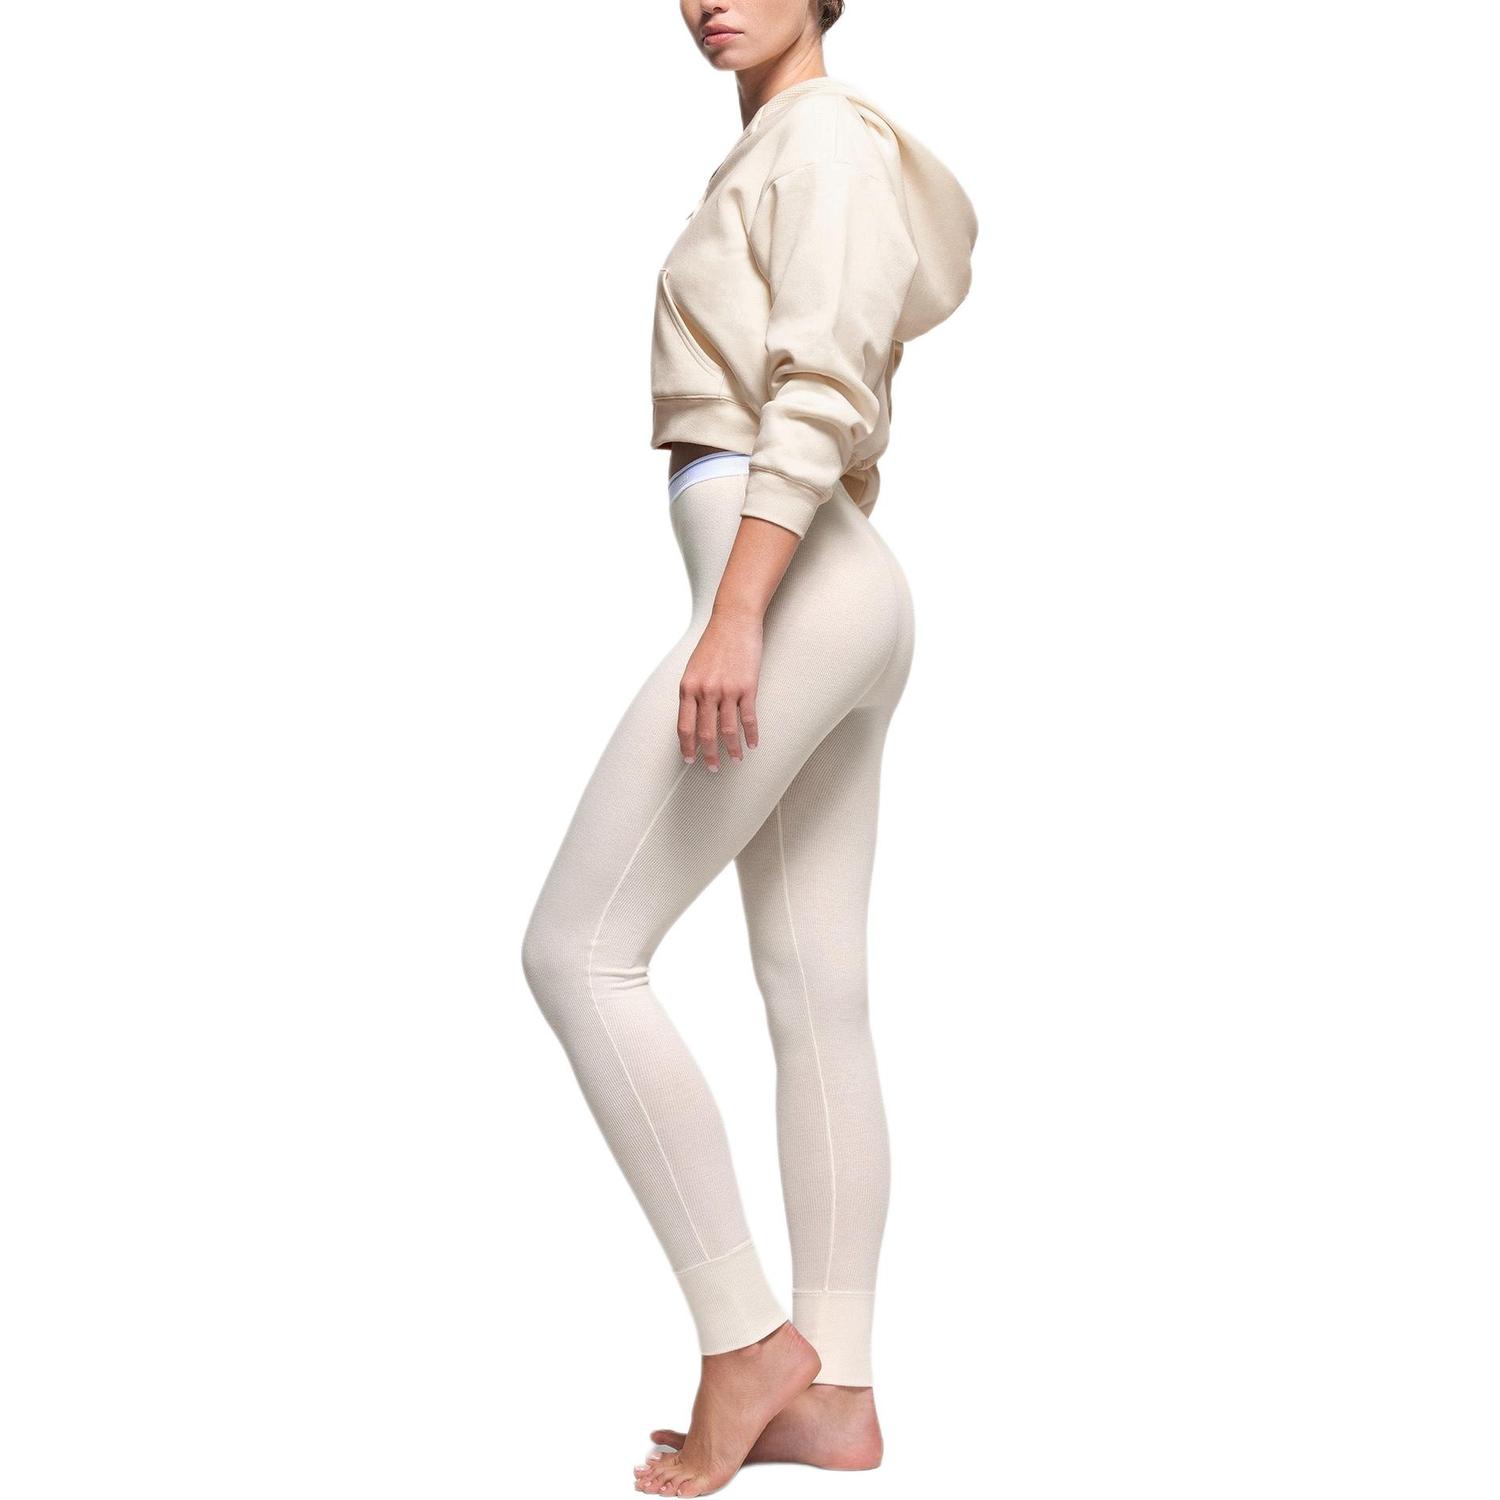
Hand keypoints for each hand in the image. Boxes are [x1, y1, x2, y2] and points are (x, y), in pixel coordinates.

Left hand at [678, 609, 761, 770]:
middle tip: (712, 768)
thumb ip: (693, 692)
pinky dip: (751, 735)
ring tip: (735, 759)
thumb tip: (694, 716)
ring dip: (731, 749)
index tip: (689, 759)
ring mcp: (726, 691)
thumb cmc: (714, 642)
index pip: (684, 726)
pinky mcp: (747, 687)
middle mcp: (705, 692)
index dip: (687, 746)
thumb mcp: (694, 668)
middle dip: (707, 755)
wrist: (733, 620)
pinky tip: (752, 744)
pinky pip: (748, 719)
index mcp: (688, 687)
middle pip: (705, 733)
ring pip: (727, 731)